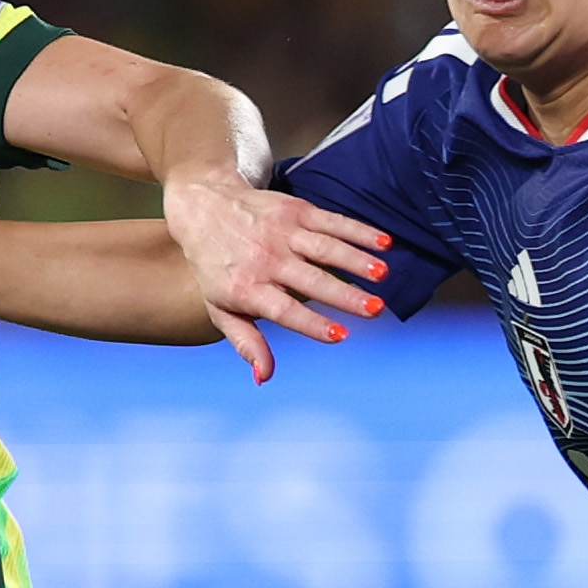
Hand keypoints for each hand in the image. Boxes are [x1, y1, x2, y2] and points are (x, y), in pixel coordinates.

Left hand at [156, 177, 393, 383]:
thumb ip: (247, 343)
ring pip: (325, 248)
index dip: (312, 323)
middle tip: (375, 309)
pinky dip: (359, 231)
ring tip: (382, 274)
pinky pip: (332, 221)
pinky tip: (384, 243)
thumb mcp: (221, 309)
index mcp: (248, 289)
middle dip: (345, 295)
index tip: (340, 335)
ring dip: (356, 260)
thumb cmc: (216, 268)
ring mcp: (282, 233)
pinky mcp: (295, 210)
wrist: (204, 209)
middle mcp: (266, 260)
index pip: (284, 310)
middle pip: (311, 280)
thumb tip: (263, 378)